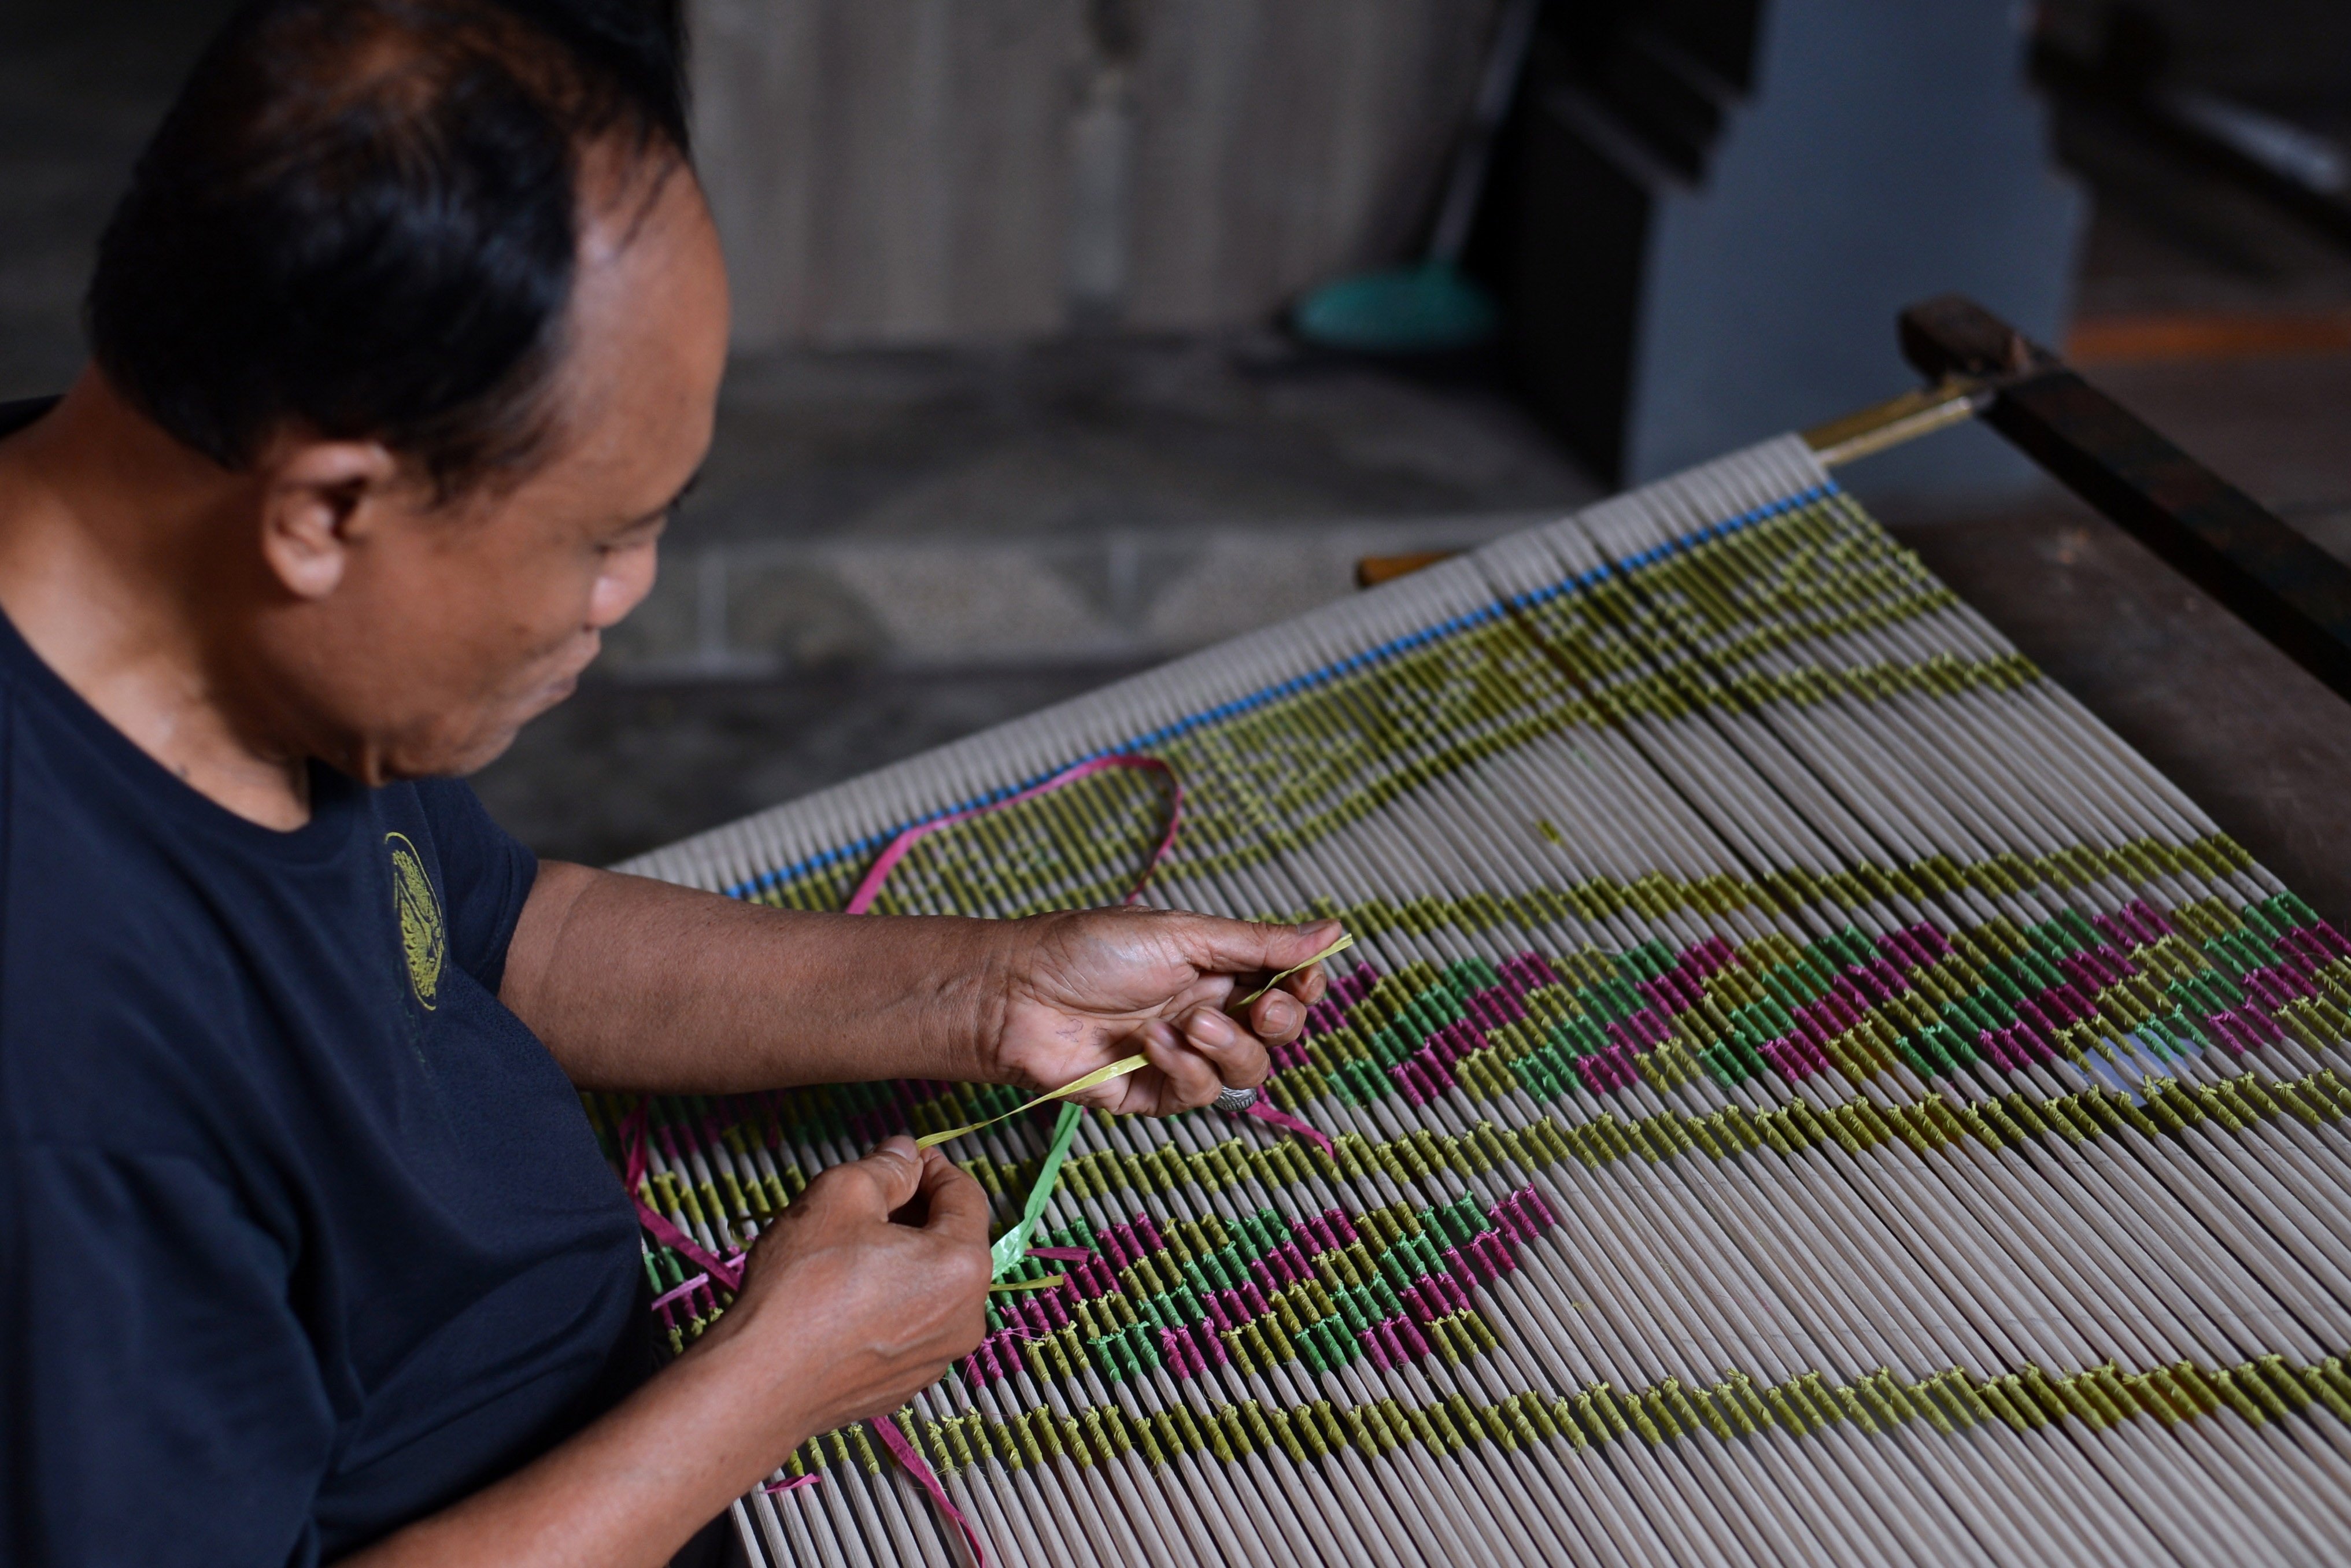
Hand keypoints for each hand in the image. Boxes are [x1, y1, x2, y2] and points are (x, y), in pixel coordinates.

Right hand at [692, 1137, 989, 1447]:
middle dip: (915, 1213)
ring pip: (929, 1286)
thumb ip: (885, 1167)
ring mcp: (935, 1358)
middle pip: (951, 1243)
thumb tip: (905, 1153)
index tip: (901, 1158)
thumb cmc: (802, 1286)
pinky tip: (841, 1296)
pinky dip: (887, 1301)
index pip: (966, 1196)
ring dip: (900, 1258)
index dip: (932, 1167)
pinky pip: (907, 1325)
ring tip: (847, 1247)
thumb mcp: (841, 1194)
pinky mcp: (903, 1384)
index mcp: (963, 1268)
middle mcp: (964, 1319)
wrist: (760, 1382)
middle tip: (866, 1199)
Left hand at [982, 910, 1342, 1115]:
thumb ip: (1258, 942)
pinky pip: (1200, 1093)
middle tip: (1259, 1006)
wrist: (1019, 993)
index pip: (1284, 982)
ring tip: (1186, 1022)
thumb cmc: (1089, 949)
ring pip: (1248, 1069)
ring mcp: (1182, 1054)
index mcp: (1214, 965)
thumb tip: (1331, 931)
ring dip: (1227, 1045)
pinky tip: (1150, 1045)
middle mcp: (1205, 1009)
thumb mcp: (1182, 934)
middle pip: (1277, 1030)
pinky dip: (1184, 1068)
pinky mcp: (1155, 1092)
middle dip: (1278, 1019)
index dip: (1302, 984)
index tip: (1302, 978)